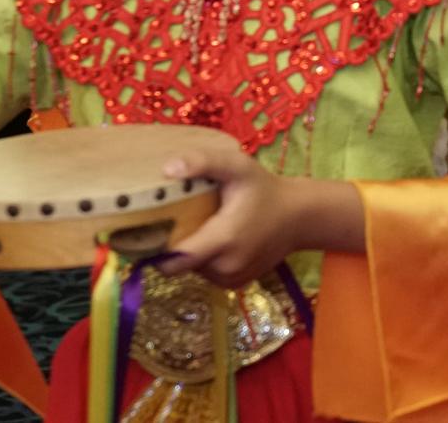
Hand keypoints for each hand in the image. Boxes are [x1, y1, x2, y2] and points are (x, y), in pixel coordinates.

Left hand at [158, 144, 332, 287]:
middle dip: (174, 247)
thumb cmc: (265, 189)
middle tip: (179, 221)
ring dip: (192, 253)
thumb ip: (204, 163)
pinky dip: (206, 260)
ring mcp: (232, 279)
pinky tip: (218, 239)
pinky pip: (208, 274)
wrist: (300, 216)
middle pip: (180, 265)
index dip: (154, 249)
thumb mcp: (238, 166)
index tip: (147, 231)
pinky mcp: (236, 284)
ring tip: (203, 226)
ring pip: (193, 270)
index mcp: (222, 240)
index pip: (173, 261)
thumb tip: (167, 169)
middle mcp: (225, 266)